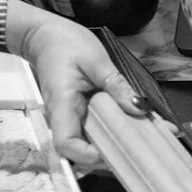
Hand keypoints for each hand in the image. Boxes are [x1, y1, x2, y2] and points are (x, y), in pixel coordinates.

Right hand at [4, 0, 145, 166]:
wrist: (44, 37)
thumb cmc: (63, 44)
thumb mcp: (95, 59)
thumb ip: (116, 85)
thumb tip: (138, 107)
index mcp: (62, 103)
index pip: (66, 143)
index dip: (86, 154)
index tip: (108, 151)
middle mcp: (64, 117)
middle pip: (81, 151)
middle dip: (111, 155)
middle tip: (142, 148)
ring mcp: (70, 118)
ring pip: (90, 143)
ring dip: (116, 146)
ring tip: (147, 137)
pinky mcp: (79, 114)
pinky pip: (94, 130)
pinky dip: (114, 132)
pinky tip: (137, 125)